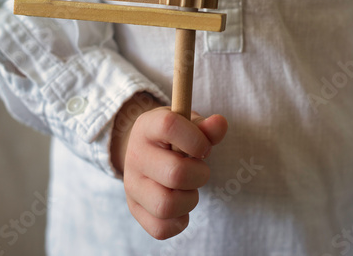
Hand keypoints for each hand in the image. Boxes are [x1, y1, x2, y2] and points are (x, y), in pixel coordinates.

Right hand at [111, 93, 227, 239]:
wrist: (145, 151)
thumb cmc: (174, 137)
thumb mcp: (187, 125)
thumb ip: (206, 127)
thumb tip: (220, 123)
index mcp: (147, 127)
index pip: (169, 126)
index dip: (196, 139)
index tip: (204, 147)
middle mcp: (135, 156)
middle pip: (175, 173)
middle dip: (200, 175)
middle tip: (199, 170)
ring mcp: (132, 185)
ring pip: (166, 206)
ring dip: (190, 200)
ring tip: (189, 189)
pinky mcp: (134, 209)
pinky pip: (160, 229)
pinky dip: (180, 221)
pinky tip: (182, 206)